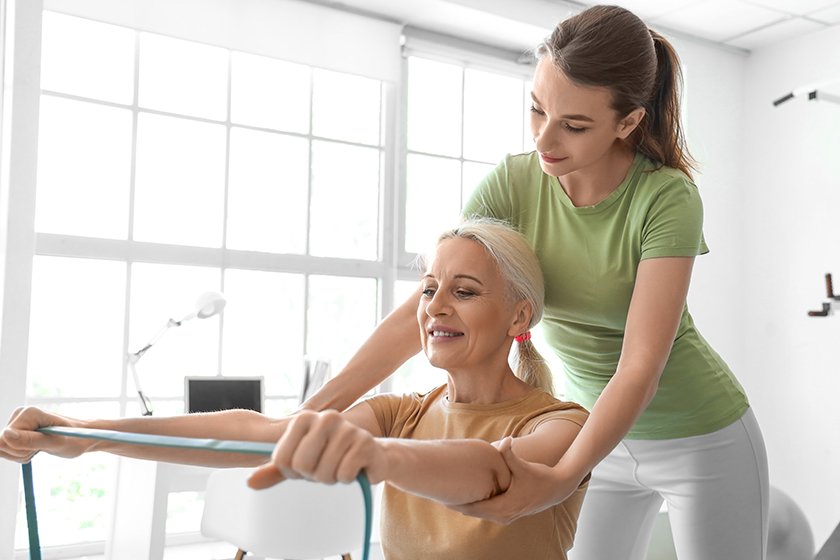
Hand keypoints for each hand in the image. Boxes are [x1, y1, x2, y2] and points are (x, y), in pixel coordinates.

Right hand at [0, 406, 91, 462]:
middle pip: (1, 445)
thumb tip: (5, 436)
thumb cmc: (74, 439)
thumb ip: (30, 440)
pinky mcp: (18, 430)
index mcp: (29, 413)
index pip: (4, 440)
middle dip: (20, 453)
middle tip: (41, 448)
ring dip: (22, 454)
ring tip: (41, 447)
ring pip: (4, 448)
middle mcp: (21, 414)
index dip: (19, 450)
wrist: (82, 437)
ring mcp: (18, 422)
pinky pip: (8, 449)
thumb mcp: (55, 443)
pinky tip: (36, 448)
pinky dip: (22, 453)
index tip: (39, 447)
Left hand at [248, 410, 385, 489]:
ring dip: (331, 478)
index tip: (304, 468)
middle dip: (312, 475)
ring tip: (340, 467)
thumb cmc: (332, 458)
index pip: (282, 458)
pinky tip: (354, 468)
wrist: (371, 457)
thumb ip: (276, 471)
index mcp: (305, 418)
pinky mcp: (364, 443)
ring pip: (324, 472)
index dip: (292, 472)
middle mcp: (326, 418)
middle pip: (302, 465)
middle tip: (324, 468)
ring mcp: (347, 429)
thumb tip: (250, 482)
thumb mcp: (301, 462)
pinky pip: (344, 474)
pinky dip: (347, 479)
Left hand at [446, 437, 580, 524]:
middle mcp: (504, 515)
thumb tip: (504, 440)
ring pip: (480, 513)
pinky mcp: (509, 513)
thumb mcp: (524, 466)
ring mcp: (507, 516)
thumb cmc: (541, 476)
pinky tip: (466, 496)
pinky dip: (475, 506)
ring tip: (448, 496)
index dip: (457, 504)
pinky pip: (486, 511)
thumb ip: (510, 454)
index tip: (442, 498)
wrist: (558, 488)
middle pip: (473, 512)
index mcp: (505, 507)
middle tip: (439, 495)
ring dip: (466, 505)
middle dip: (457, 505)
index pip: (474, 509)